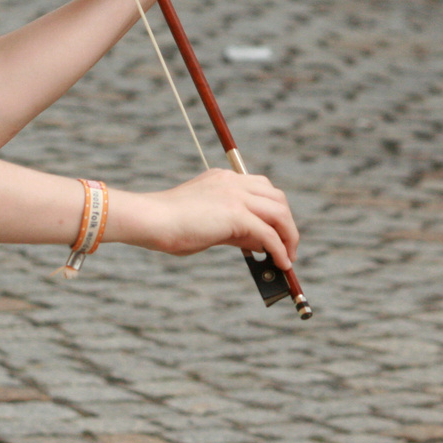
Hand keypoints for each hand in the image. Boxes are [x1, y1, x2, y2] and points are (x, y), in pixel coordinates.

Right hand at [116, 168, 299, 268]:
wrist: (153, 220)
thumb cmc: (171, 225)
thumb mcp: (209, 224)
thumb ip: (235, 230)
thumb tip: (261, 243)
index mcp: (224, 179)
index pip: (262, 189)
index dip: (273, 211)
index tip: (276, 232)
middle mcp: (234, 182)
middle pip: (277, 198)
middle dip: (286, 224)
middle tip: (287, 247)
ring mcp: (236, 195)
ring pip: (279, 212)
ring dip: (288, 236)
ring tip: (287, 259)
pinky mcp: (236, 213)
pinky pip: (268, 233)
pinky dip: (279, 249)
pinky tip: (280, 263)